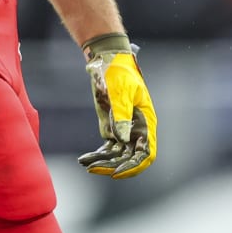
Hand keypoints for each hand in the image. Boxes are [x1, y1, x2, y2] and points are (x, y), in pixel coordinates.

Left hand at [77, 33, 156, 178]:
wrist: (106, 60)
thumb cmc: (118, 72)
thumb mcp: (120, 91)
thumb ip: (121, 115)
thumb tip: (122, 139)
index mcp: (146, 122)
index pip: (146, 154)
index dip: (134, 166)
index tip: (117, 172)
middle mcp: (137, 130)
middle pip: (129, 158)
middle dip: (113, 166)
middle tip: (94, 169)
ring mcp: (124, 130)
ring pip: (117, 155)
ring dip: (103, 162)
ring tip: (85, 164)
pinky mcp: (111, 127)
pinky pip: (107, 148)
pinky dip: (97, 155)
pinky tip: (85, 159)